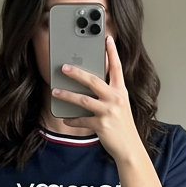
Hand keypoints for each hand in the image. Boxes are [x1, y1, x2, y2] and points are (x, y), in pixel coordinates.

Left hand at [51, 35, 141, 162]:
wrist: (129, 147)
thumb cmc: (123, 125)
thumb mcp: (120, 105)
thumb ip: (110, 93)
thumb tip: (90, 83)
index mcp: (121, 91)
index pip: (116, 67)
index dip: (112, 52)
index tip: (106, 38)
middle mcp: (116, 99)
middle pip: (93, 80)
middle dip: (76, 73)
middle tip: (64, 67)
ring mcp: (108, 112)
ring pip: (83, 99)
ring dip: (67, 95)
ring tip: (55, 91)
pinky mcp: (101, 125)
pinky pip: (82, 120)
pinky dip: (72, 120)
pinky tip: (65, 118)